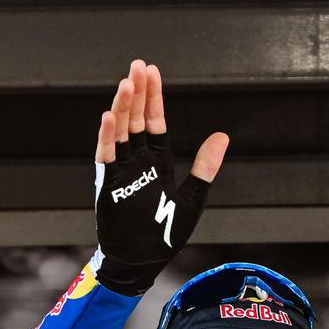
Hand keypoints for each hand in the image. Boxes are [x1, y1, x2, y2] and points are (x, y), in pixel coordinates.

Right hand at [91, 58, 228, 294]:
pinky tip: (109, 117)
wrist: (141, 262)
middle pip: (135, 120)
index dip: (153, 98)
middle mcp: (137, 161)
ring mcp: (121, 171)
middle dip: (136, 93)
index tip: (151, 72)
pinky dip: (107, 137)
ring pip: (120, 132)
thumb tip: (222, 136)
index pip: (155, 122)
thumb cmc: (165, 234)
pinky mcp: (108, 185)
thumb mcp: (192, 199)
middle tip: (137, 66)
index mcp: (158, 162)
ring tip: (126, 83)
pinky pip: (106, 157)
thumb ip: (205, 168)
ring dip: (122, 108)